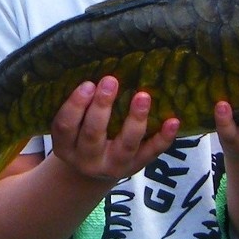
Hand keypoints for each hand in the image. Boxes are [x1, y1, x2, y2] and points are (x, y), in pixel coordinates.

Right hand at [49, 76, 180, 184]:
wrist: (93, 172)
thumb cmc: (81, 136)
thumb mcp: (72, 126)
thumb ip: (80, 105)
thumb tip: (98, 66)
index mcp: (65, 146)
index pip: (65, 126)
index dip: (75, 105)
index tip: (88, 84)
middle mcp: (87, 160)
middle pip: (93, 134)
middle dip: (102, 107)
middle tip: (111, 81)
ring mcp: (113, 165)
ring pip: (125, 145)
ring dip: (135, 120)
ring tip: (143, 96)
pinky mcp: (136, 167)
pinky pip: (151, 153)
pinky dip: (163, 138)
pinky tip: (173, 121)